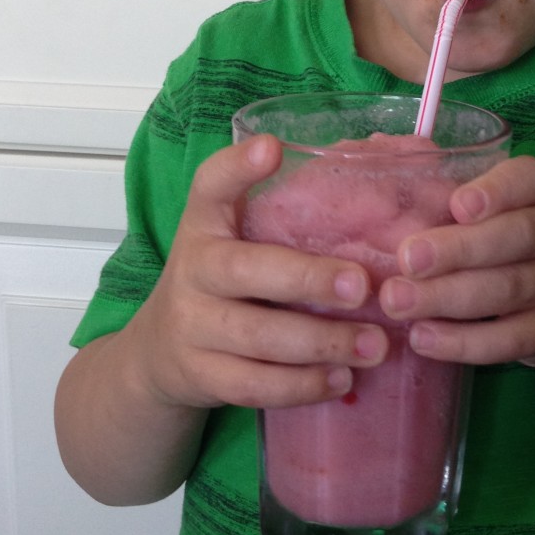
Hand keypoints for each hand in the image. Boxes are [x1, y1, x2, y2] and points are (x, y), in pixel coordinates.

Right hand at [123, 135, 388, 411]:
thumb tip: (374, 171)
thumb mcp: (237, 235)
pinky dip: (302, 386)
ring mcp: (192, 326)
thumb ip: (287, 210)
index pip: (209, 185)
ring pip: (259, 337)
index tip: (271, 148)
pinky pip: (254, 386)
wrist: (159, 351)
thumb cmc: (223, 280)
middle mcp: (193, 268)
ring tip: (374, 345)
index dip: (237, 167)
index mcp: (205, 223)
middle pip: (247, 271)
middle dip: (309, 279)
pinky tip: (342, 380)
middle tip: (364, 285)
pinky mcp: (200, 376)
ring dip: (323, 342)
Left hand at [378, 155, 534, 385]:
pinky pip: (512, 339)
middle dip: (458, 249)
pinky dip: (466, 342)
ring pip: (510, 289)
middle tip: (407, 259)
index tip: (456, 205)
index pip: (529, 180)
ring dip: (449, 297)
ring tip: (398, 302)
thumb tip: (373, 154)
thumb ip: (450, 190)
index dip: (496, 191)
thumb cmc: (515, 242)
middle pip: (517, 236)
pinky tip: (424, 339)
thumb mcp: (503, 209)